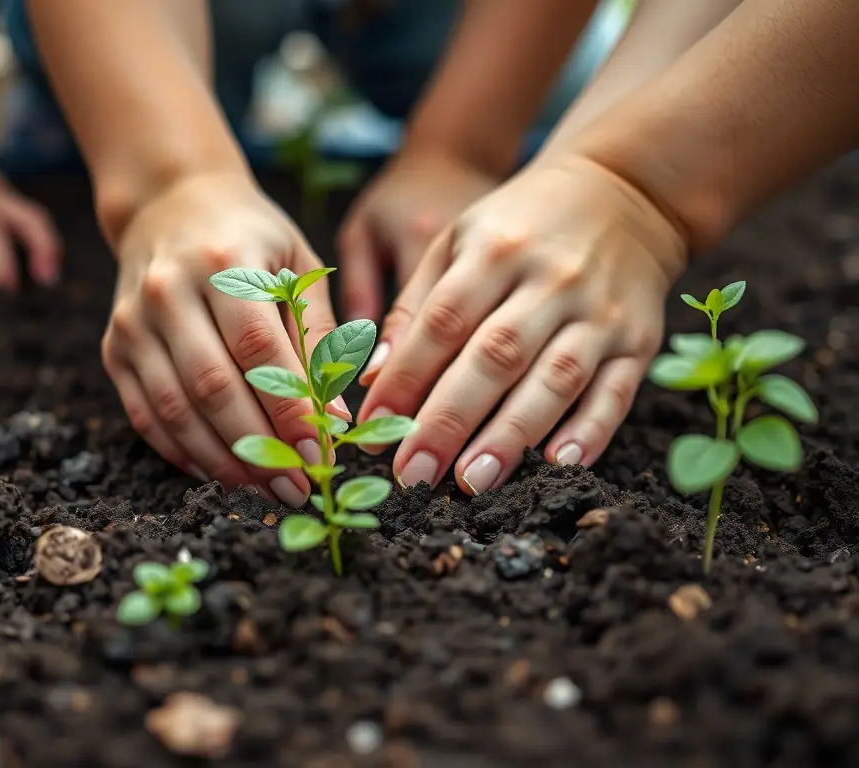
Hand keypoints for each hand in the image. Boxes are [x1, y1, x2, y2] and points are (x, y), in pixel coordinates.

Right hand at [101, 171, 350, 506]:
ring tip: (263, 489)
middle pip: (213, 386)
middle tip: (296, 486)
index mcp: (224, 264)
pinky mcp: (115, 346)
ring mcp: (133, 321)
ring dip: (220, 461)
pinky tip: (216, 472)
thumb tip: (334, 417)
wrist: (169, 202)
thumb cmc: (250, 237)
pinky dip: (180, 451)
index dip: (288, 410)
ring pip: (174, 408)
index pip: (259, 351)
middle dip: (258, 446)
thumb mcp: (297, 265)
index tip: (319, 454)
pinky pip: (144, 413)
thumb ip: (318, 336)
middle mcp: (169, 291)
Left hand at [356, 154, 688, 493]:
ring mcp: (599, 311)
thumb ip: (414, 307)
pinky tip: (560, 464)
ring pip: (554, 378)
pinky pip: (616, 391)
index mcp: (495, 250)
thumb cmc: (519, 227)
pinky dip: (591, 430)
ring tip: (471, 482)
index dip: (406, 376)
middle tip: (413, 474)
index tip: (374, 426)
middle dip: (449, 419)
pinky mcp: (639, 339)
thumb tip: (374, 381)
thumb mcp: (457, 241)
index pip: (443, 321)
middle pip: (495, 355)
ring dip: (512, 435)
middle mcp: (550, 280)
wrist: (623, 191)